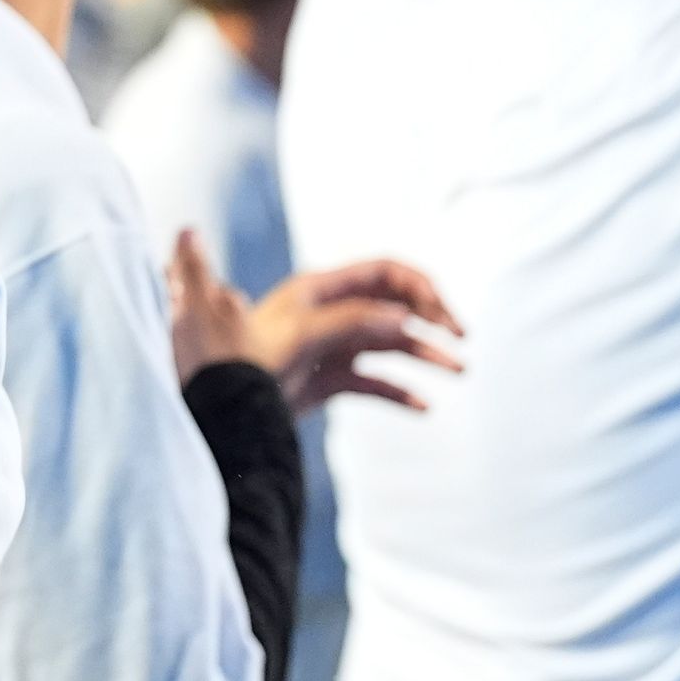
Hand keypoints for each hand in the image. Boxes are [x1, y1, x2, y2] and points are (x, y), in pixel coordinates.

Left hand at [166, 232, 465, 412]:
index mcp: (321, 290)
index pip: (384, 273)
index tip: (445, 316)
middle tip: (460, 341)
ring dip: (426, 355)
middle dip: (431, 318)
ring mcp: (331, 346)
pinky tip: (423, 407)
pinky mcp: (327, 380)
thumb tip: (405, 318)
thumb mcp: (299, 331)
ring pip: (389, 344)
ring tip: (460, 371)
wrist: (218, 405)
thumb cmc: (244, 356)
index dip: (419, 288)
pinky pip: (373, 382)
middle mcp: (330, 313)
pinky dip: (398, 392)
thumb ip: (353, 321)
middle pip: (394, 305)